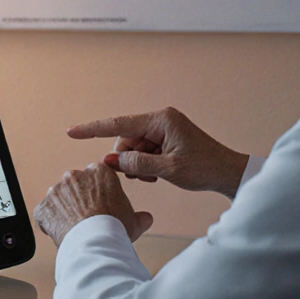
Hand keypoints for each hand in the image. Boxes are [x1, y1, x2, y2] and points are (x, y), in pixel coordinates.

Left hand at [33, 163, 152, 246]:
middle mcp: (75, 175)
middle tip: (89, 218)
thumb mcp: (135, 221)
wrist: (94, 244)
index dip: (100, 193)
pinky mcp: (43, 207)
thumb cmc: (114, 229)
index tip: (102, 205)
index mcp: (99, 172)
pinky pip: (45, 213)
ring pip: (60, 199)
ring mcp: (56, 190)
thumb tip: (146, 218)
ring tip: (76, 228)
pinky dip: (50, 222)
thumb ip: (140, 216)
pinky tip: (62, 232)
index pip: (97, 177)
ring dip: (65, 210)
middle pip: (76, 186)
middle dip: (80, 199)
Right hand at [68, 107, 248, 197]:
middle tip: (142, 178)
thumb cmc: (204, 168)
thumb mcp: (168, 170)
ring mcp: (163, 129)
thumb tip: (111, 160)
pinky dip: (145, 165)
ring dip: (137, 165)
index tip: (71, 131)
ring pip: (133, 148)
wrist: (228, 173)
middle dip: (127, 159)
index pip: (119, 124)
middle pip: (125, 139)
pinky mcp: (166, 139)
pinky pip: (143, 151)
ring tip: (154, 177)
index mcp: (161, 120)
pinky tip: (157, 175)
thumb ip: (137, 164)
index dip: (92, 129)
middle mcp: (160, 120)